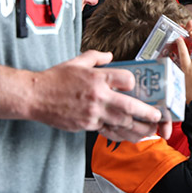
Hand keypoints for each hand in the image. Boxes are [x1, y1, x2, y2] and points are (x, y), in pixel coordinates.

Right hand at [25, 50, 163, 140]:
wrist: (34, 97)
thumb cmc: (55, 79)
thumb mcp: (76, 61)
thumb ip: (96, 57)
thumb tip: (111, 56)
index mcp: (97, 78)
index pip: (126, 80)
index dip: (134, 83)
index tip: (135, 85)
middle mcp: (97, 96)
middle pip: (129, 106)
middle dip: (147, 112)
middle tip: (157, 115)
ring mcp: (92, 113)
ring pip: (121, 123)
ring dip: (138, 127)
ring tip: (150, 129)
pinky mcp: (86, 125)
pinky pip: (108, 131)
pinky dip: (121, 134)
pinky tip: (131, 136)